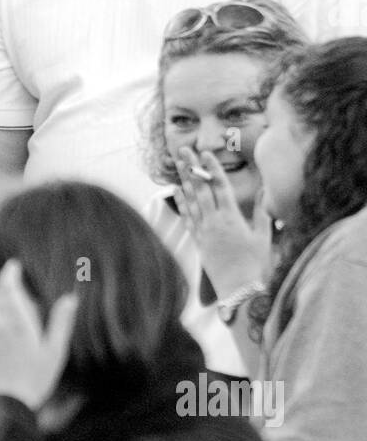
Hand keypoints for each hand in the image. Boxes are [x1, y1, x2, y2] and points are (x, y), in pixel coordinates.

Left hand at [0, 259, 78, 410]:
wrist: (8, 405)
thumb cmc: (36, 378)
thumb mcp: (55, 352)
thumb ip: (61, 323)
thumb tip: (70, 297)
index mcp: (17, 321)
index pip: (8, 286)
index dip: (10, 272)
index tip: (14, 266)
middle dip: (2, 288)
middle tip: (12, 289)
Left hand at [173, 146, 272, 294]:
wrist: (239, 290)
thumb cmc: (256, 264)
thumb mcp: (263, 236)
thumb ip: (261, 212)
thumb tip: (263, 190)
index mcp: (231, 218)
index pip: (220, 186)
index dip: (212, 167)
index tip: (205, 153)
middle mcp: (214, 222)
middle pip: (201, 189)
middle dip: (192, 167)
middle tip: (184, 150)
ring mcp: (204, 232)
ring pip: (191, 201)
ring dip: (185, 181)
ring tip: (179, 165)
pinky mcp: (199, 242)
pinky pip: (188, 218)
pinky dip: (182, 203)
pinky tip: (177, 191)